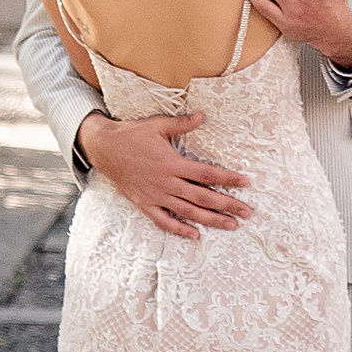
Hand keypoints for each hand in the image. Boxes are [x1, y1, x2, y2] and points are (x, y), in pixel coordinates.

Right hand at [76, 110, 250, 239]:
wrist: (104, 148)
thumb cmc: (131, 135)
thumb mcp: (157, 125)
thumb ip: (181, 123)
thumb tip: (202, 116)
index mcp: (173, 163)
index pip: (207, 173)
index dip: (228, 178)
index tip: (245, 183)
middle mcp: (167, 182)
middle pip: (203, 196)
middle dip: (227, 205)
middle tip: (247, 212)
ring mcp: (156, 195)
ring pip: (188, 211)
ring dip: (211, 219)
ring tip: (231, 225)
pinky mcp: (145, 203)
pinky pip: (164, 221)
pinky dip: (179, 229)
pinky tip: (195, 235)